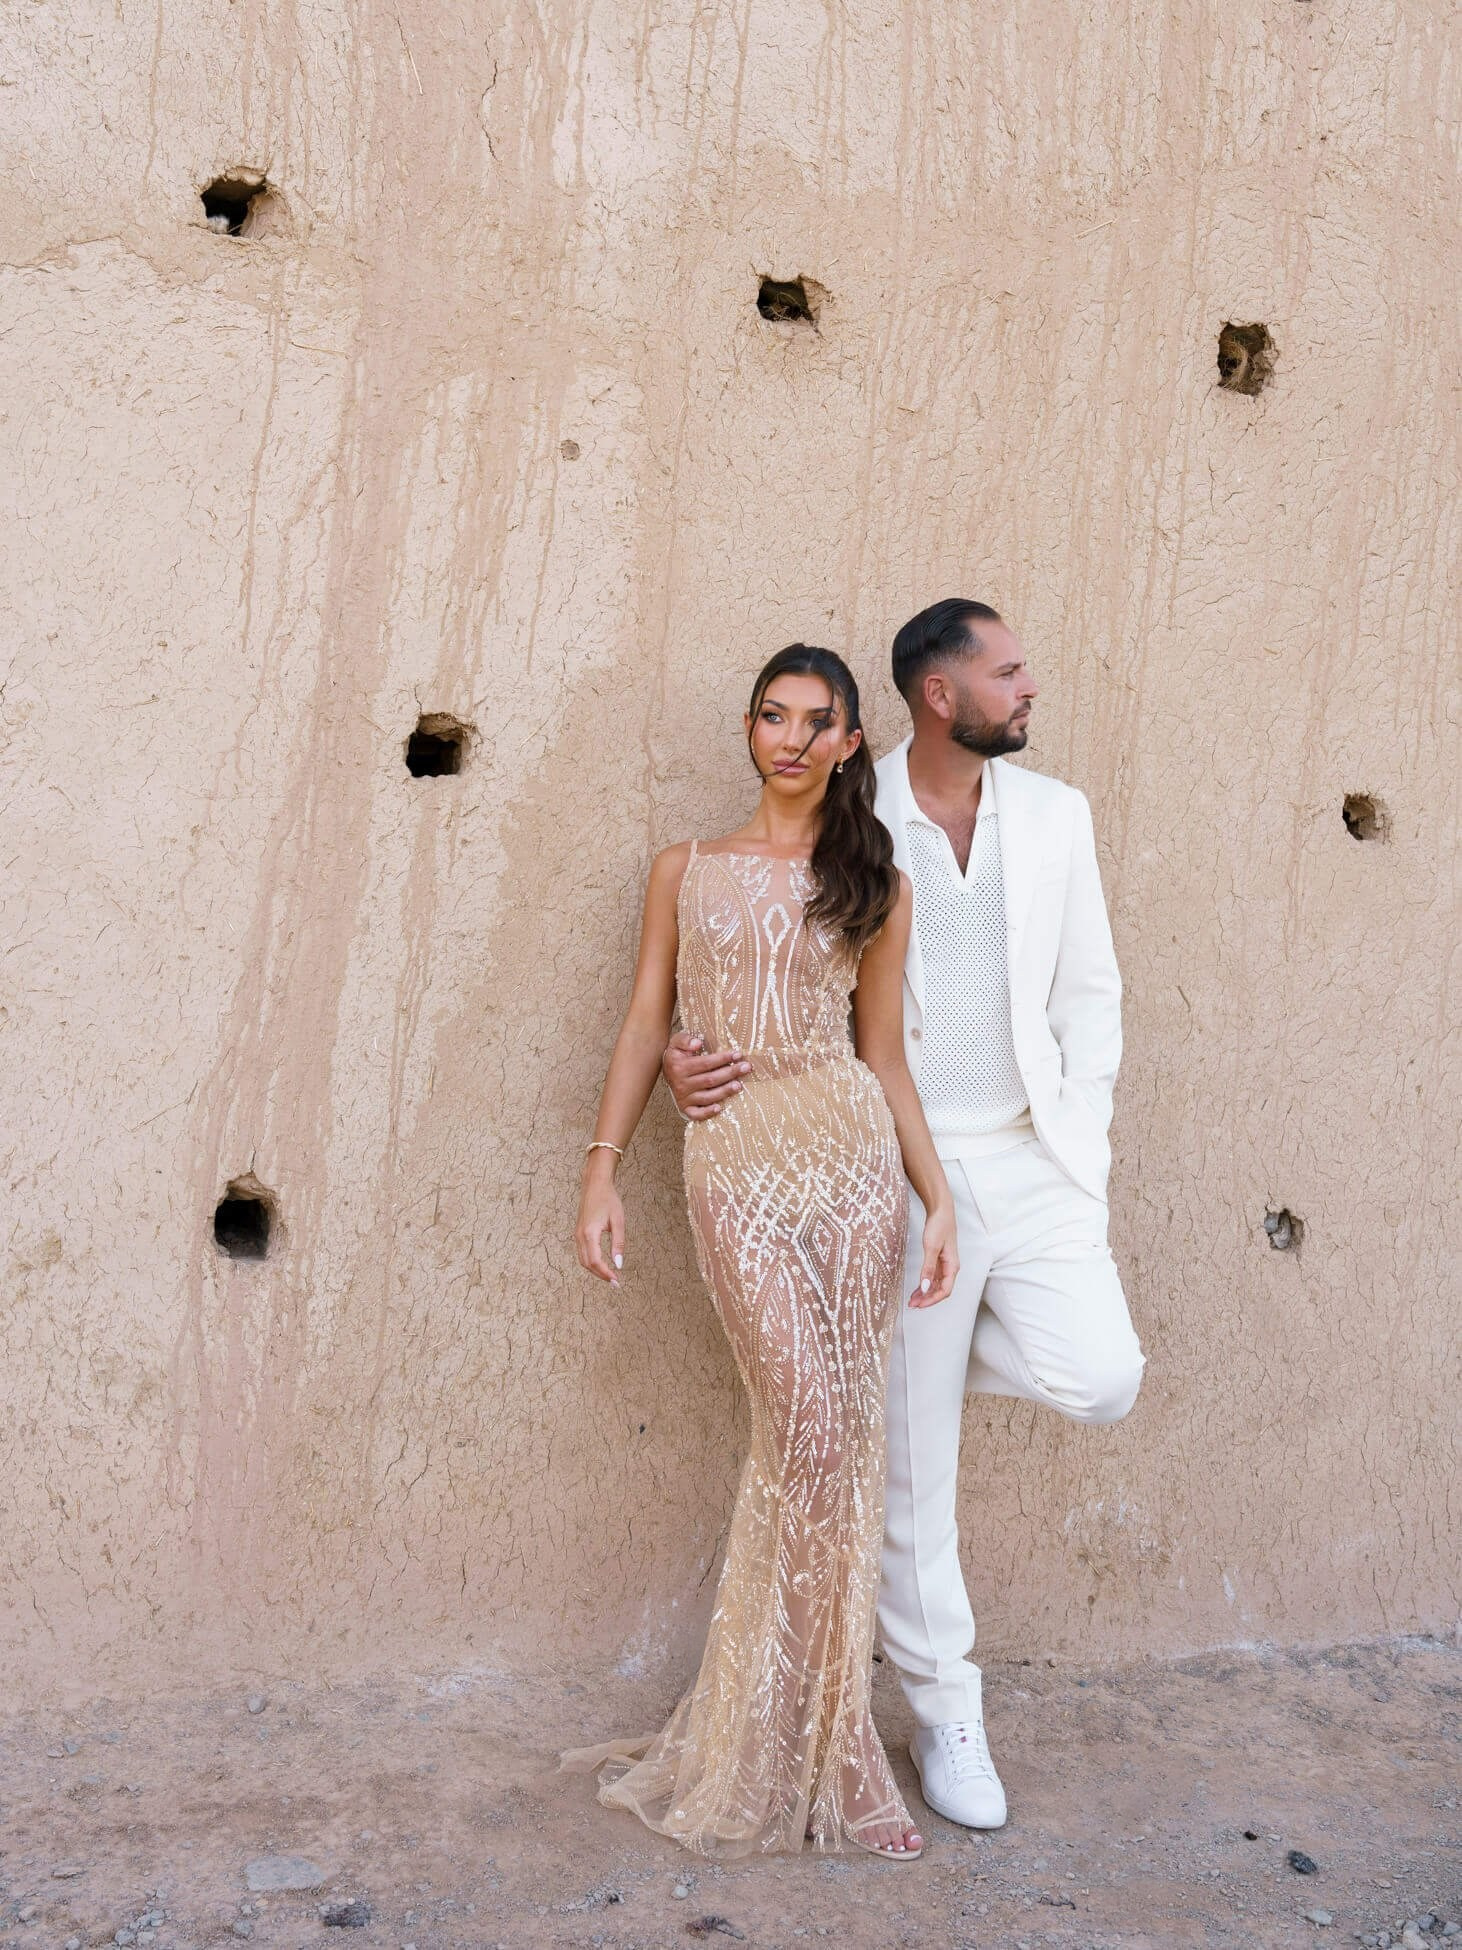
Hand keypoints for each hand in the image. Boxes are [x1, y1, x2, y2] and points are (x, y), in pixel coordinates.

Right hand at [576, 1171, 625, 1285]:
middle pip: (587, 1264)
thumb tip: (619, 1264)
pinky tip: (602, 1264)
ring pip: (583, 1260)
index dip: (605, 1274)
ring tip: (609, 1275)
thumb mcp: (618, 1221)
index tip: (616, 1280)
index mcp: (590, 1233)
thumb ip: (618, 1243)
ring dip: (595, 1270)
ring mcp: (577, 1234)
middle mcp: (580, 1236)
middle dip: (600, 1275)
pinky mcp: (578, 1232)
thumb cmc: (608, 1199)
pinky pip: (582, 1253)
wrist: (594, 1184)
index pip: (595, 1261)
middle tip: (615, 1282)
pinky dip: (591, 1262)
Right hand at [662, 1030, 749, 1119]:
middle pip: (710, 1080)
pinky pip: (696, 1114)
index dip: (722, 1059)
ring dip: (724, 1091)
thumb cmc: (676, 1056)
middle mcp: (681, 1084)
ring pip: (707, 1096)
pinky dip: (707, 1113)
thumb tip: (698, 1043)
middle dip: (730, 1073)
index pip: (705, 1063)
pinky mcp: (685, 1108)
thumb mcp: (676, 1043)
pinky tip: (719, 1108)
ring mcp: (683, 1098)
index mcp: (680, 1067)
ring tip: (739, 1085)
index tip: (737, 1054)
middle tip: (746, 1067)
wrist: (665, 1071)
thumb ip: (685, 1040)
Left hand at [910, 1202, 957, 1307]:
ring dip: (925, 1293)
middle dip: (927, 1299)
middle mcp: (950, 1267)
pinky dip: (925, 1284)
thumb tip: (926, 1287)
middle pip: (941, 1290)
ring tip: (912, 1300)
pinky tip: (917, 1289)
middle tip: (912, 1305)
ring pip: (936, 1285)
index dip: (932, 1300)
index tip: (919, 1305)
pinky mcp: (939, 1259)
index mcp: (952, 1266)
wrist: (941, 1210)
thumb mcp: (931, 1247)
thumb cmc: (939, 1225)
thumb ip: (928, 1268)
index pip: (945, 1291)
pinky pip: (933, 1277)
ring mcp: (945, 1264)